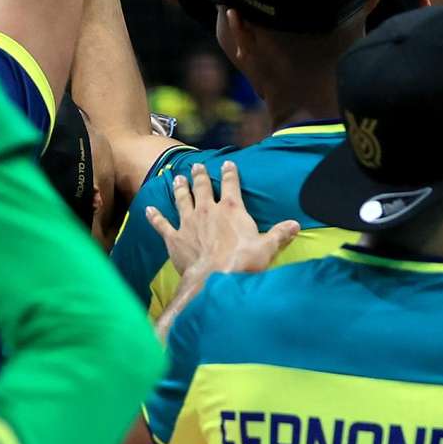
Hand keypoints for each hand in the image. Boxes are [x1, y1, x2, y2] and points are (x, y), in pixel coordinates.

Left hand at [146, 161, 297, 280]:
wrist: (214, 279)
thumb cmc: (242, 261)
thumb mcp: (267, 247)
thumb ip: (280, 234)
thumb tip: (295, 225)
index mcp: (230, 208)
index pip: (231, 184)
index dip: (230, 173)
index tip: (228, 164)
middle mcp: (207, 210)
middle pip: (202, 187)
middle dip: (200, 175)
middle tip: (197, 166)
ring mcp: (188, 223)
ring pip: (182, 200)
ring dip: (179, 188)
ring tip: (177, 179)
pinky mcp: (174, 239)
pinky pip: (162, 225)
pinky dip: (154, 217)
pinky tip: (147, 210)